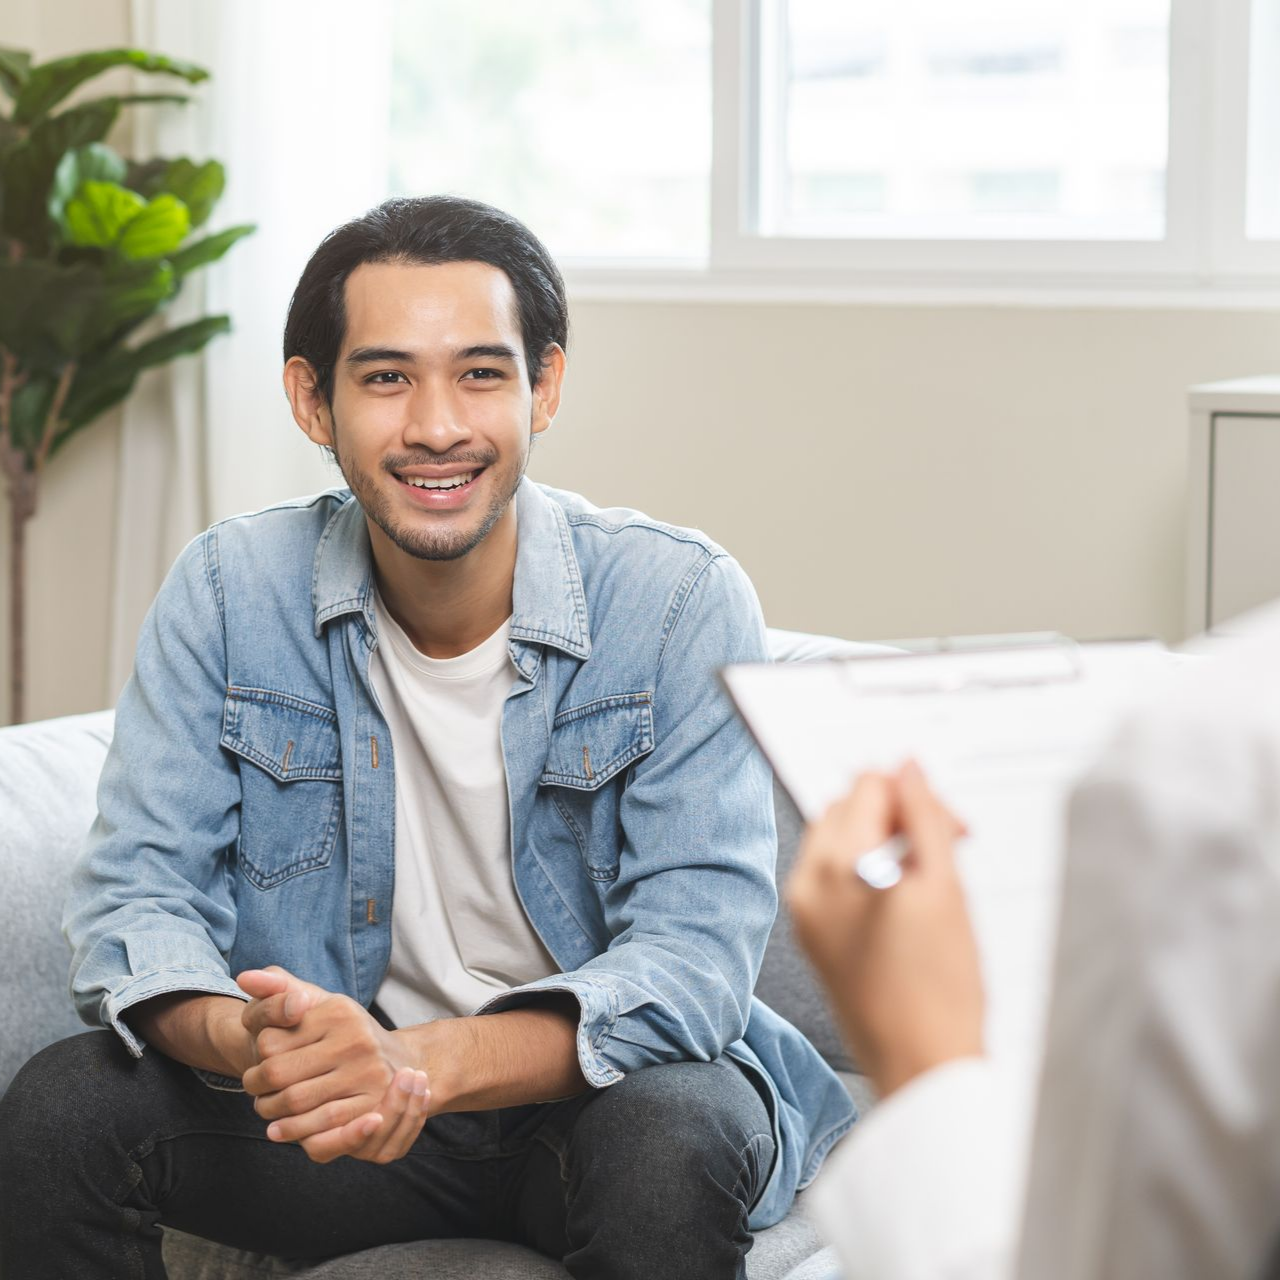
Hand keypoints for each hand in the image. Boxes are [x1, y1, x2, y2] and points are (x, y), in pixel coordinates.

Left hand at [236, 966, 428, 1162]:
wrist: (393, 1060)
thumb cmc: (342, 1030)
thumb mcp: (316, 1000)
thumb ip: (278, 986)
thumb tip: (244, 977)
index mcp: (338, 1011)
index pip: (271, 1040)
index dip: (256, 1054)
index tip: (258, 1060)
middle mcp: (356, 1040)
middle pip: (280, 1073)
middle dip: (257, 1086)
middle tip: (254, 1089)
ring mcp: (367, 1075)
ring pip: (296, 1102)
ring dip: (270, 1111)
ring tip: (265, 1108)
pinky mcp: (373, 1107)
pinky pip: (320, 1127)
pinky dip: (293, 1132)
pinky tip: (279, 1129)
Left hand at [785, 762, 984, 1096]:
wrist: (922, 1067)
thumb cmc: (943, 988)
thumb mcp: (946, 887)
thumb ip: (925, 816)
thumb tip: (908, 766)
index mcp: (837, 865)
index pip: (867, 786)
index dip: (914, 794)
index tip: (952, 825)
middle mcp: (807, 883)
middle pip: (846, 808)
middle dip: (895, 812)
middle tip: (948, 842)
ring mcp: (805, 912)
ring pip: (838, 839)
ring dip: (881, 837)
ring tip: (931, 872)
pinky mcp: (812, 936)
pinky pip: (832, 877)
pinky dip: (866, 869)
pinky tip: (907, 897)